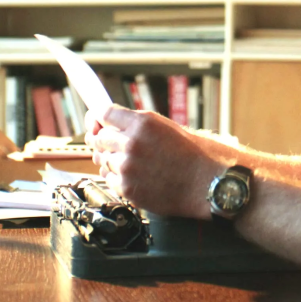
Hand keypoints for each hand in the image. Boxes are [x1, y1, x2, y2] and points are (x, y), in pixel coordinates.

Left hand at [87, 105, 223, 219]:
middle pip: (98, 137)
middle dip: (105, 140)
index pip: (103, 113)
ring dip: (113, 160)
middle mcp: (131, 143)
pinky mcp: (127, 187)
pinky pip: (108, 178)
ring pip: (102, 159)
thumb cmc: (192, 155)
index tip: (96, 122)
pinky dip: (117, 177)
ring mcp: (127, 167)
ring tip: (135, 163)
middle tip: (117, 145)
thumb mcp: (165, 127)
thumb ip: (136, 124)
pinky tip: (135, 175)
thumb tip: (109, 124)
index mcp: (142, 123)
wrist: (205, 183)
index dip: (98, 118)